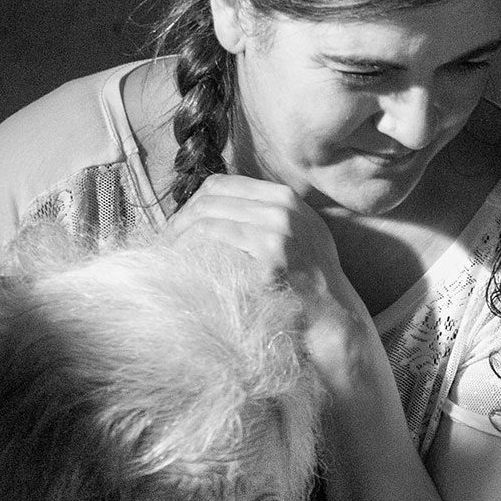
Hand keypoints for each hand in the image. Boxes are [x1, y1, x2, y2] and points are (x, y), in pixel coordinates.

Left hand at [166, 173, 366, 330]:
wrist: (335, 316)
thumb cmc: (309, 281)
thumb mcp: (298, 234)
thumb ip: (266, 216)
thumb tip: (212, 209)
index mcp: (286, 198)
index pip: (222, 184)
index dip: (192, 201)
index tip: (179, 223)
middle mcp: (285, 208)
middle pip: (211, 198)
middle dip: (180, 218)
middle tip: (165, 240)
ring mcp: (280, 231)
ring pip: (209, 218)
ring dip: (181, 235)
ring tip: (169, 252)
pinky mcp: (273, 257)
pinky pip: (218, 241)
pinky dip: (194, 250)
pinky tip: (185, 263)